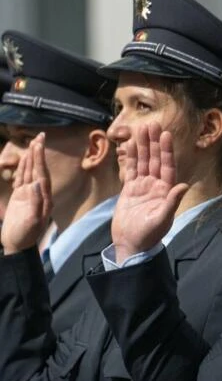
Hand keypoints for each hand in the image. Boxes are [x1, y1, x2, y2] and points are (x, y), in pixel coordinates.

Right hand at [1, 133, 52, 253]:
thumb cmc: (25, 236)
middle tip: (41, 135)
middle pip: (39, 169)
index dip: (41, 159)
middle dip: (39, 153)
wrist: (18, 245)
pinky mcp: (20, 197)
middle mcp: (39, 194)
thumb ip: (35, 203)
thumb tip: (36, 184)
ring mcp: (29, 194)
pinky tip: (25, 159)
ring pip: (30, 171)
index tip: (40, 145)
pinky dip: (24, 167)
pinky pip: (22, 178)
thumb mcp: (32, 221)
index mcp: (44, 198)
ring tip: (34, 143)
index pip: (43, 174)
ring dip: (32, 157)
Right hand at [111, 122, 188, 262]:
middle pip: (155, 160)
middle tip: (153, 124)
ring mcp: (143, 187)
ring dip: (142, 146)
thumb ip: (172, 202)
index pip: (167, 166)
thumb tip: (183, 186)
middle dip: (154, 143)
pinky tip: (129, 145)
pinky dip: (130, 158)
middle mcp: (156, 186)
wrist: (131, 244)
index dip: (166, 151)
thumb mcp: (162, 219)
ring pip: (143, 162)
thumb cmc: (149, 235)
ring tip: (141, 129)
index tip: (166, 135)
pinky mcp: (130, 190)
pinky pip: (130, 170)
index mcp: (166, 191)